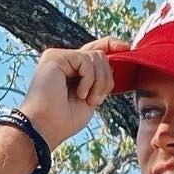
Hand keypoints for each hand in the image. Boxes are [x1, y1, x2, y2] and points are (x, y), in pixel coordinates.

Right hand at [18, 37, 132, 151]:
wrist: (46, 128)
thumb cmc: (64, 120)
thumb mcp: (91, 98)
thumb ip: (100, 81)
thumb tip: (114, 65)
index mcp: (73, 70)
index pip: (95, 49)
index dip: (111, 45)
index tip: (127, 48)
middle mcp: (65, 60)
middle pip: (100, 55)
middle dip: (106, 79)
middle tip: (95, 100)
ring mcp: (59, 57)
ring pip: (96, 57)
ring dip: (98, 83)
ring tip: (86, 99)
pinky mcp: (55, 57)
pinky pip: (85, 60)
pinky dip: (88, 80)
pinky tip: (79, 93)